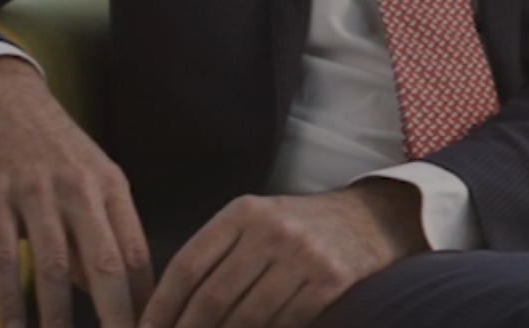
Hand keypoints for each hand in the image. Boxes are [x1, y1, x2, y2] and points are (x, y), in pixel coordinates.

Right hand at [0, 56, 153, 327]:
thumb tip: (119, 295)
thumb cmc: (49, 144)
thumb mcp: (87, 176)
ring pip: (55, 267)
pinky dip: (8, 300)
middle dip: (116, 319)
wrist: (0, 92)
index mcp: (109, 184)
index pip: (136, 253)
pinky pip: (1, 256)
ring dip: (60, 319)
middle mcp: (79, 187)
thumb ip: (101, 231)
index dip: (145, 302)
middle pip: (106, 264)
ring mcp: (35, 189)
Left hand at [139, 179, 426, 327]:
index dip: (162, 304)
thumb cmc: (297, 225)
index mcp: (243, 211)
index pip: (189, 263)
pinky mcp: (329, 282)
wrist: (366, 219)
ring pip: (246, 317)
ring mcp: (301, 256)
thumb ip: (220, 252)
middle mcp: (270, 230)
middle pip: (213, 295)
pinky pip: (285, 324)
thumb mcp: (257, 219)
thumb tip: (173, 305)